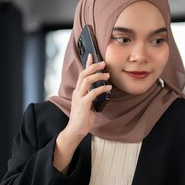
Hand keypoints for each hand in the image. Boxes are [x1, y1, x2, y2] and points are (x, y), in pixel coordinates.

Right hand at [52, 54, 110, 173]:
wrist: (76, 130)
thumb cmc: (83, 118)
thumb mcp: (89, 103)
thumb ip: (92, 95)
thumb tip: (102, 89)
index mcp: (78, 91)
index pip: (82, 73)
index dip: (87, 63)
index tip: (92, 55)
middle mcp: (77, 92)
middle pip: (83, 74)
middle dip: (93, 66)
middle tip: (103, 63)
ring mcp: (79, 97)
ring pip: (86, 81)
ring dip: (97, 76)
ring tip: (107, 75)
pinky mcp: (83, 104)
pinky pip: (92, 93)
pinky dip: (101, 89)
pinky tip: (108, 88)